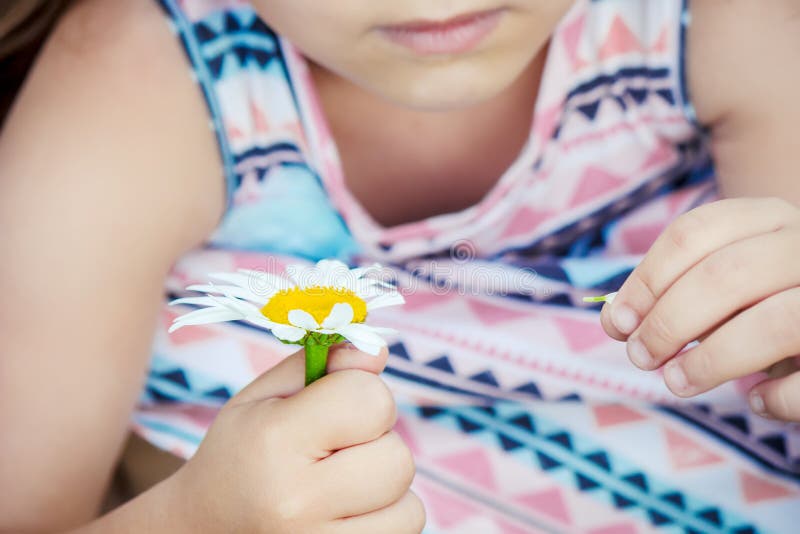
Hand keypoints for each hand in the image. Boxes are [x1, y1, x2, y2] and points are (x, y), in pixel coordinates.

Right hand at [165, 344, 423, 532]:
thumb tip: (377, 350)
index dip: (363, 394)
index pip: (371, 399)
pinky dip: (385, 522)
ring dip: (384, 492)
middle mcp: (296, 501)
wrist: (200, 531)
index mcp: (274, 441)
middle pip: (398, 459)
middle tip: (337, 454)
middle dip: (377, 447)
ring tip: (339, 489)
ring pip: (409, 508)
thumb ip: (322, 364)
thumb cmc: (241, 454)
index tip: (336, 408)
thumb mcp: (263, 397)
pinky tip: (346, 516)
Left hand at [600, 197, 799, 420]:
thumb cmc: (766, 301)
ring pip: (774, 322)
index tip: (617, 322)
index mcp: (769, 217)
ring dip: (712, 360)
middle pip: (726, 275)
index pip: (694, 232)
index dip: (646, 280)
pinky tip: (759, 402)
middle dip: (669, 322)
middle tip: (640, 357)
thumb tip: (615, 320)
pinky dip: (779, 397)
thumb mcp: (724, 286)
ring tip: (675, 382)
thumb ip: (673, 294)